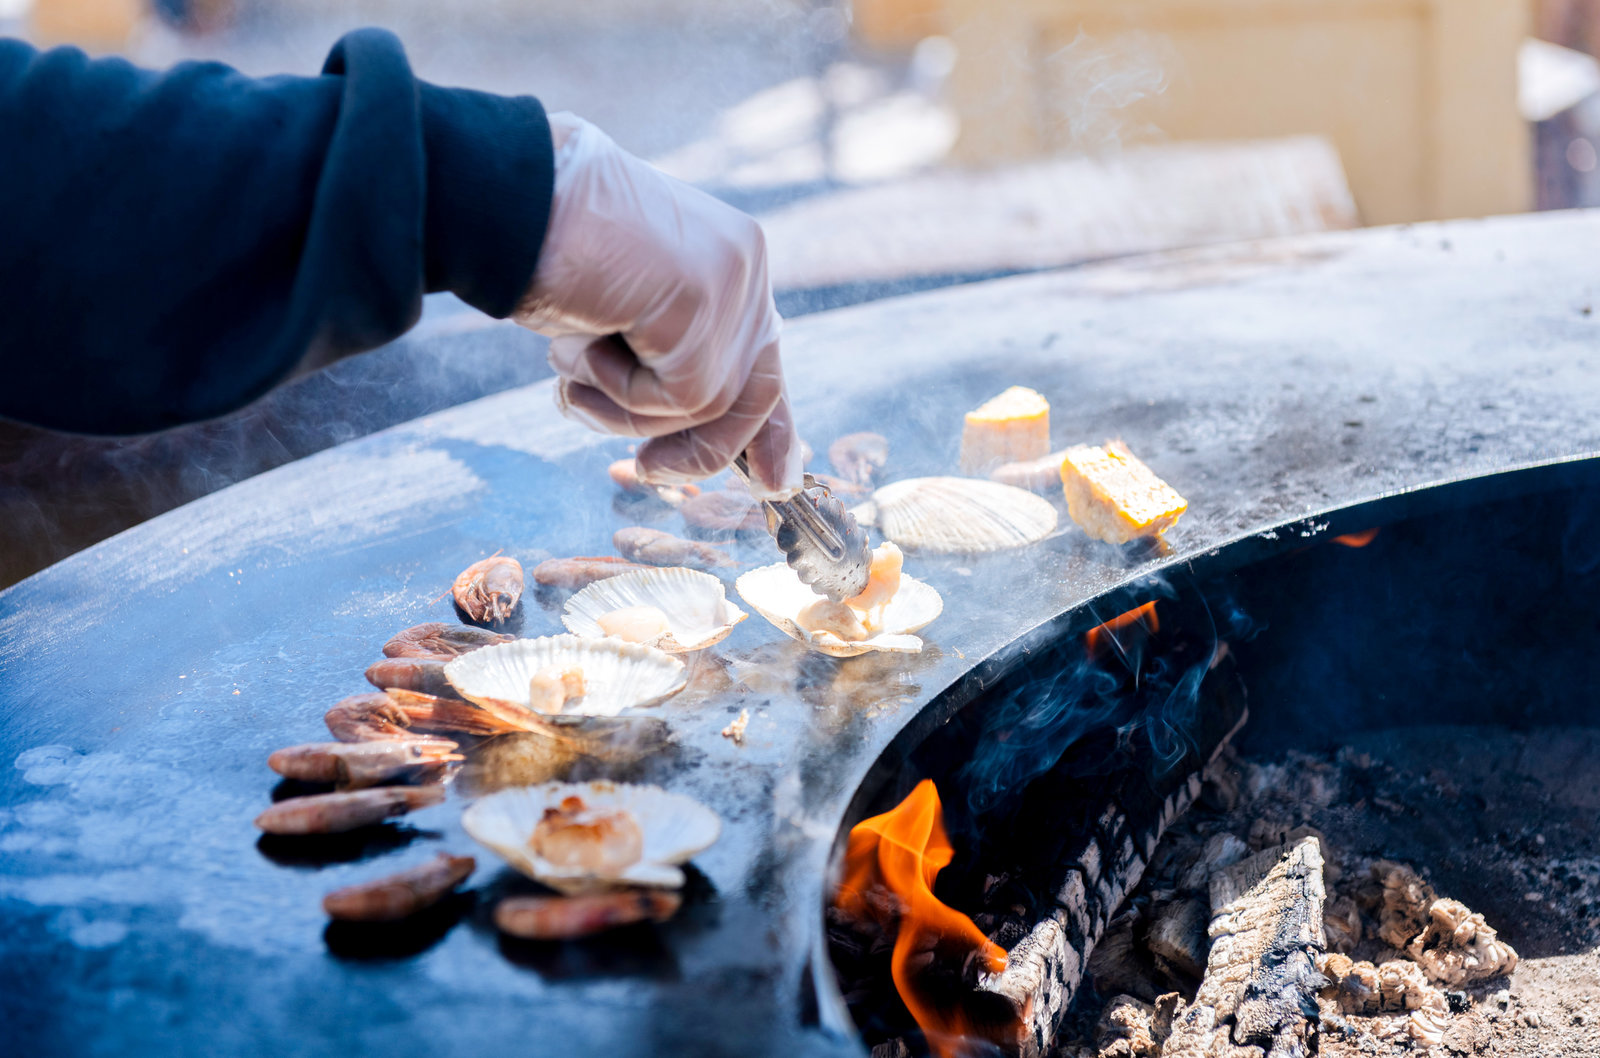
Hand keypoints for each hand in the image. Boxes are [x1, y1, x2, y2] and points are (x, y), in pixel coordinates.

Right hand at [515, 113, 801, 499]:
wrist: (505, 198)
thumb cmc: (545, 253)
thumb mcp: (623, 317)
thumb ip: (668, 355)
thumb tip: (696, 429)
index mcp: (730, 258)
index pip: (765, 358)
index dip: (772, 427)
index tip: (773, 480)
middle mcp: (745, 263)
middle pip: (754, 394)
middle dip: (701, 448)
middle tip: (645, 471)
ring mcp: (732, 279)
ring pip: (709, 403)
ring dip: (628, 408)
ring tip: (573, 366)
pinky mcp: (705, 300)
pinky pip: (680, 395)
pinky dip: (619, 389)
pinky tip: (585, 337)